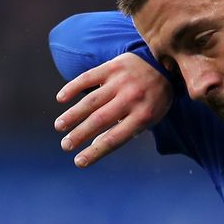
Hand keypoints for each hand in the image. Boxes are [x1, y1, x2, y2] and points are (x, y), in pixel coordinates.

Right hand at [54, 52, 172, 167]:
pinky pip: (88, 78)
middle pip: (100, 120)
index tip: (79, 162)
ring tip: (59, 126)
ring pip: (91, 101)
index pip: (115, 138)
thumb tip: (96, 146)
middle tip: (65, 146)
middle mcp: (131, 98)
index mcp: (144, 115)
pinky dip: (73, 88)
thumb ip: (127, 130)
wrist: (163, 62)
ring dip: (72, 115)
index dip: (95, 152)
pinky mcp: (112, 67)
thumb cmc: (155, 96)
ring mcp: (121, 82)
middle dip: (79, 135)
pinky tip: (61, 98)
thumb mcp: (151, 117)